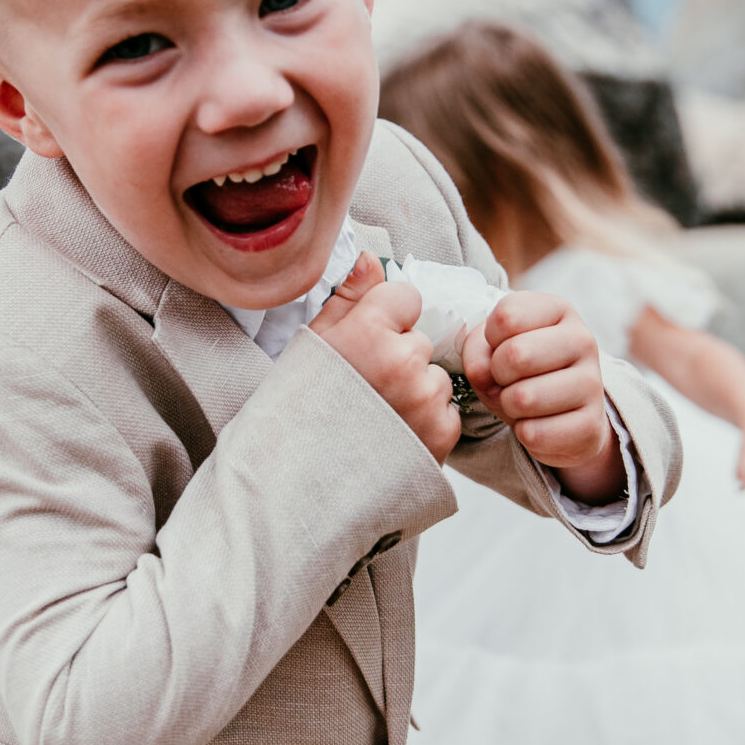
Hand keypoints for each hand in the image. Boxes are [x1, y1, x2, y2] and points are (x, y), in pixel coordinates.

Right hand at [310, 253, 460, 463]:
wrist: (300, 485)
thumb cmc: (298, 411)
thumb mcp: (312, 347)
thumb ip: (347, 298)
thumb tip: (371, 259)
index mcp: (367, 331)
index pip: (405, 296)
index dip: (386, 319)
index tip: (365, 345)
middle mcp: (403, 360)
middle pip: (420, 340)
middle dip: (400, 358)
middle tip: (366, 391)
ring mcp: (425, 399)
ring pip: (435, 377)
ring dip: (416, 392)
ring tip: (379, 419)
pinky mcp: (442, 433)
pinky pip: (446, 411)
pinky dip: (427, 423)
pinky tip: (394, 437)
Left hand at [461, 290, 623, 499]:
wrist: (563, 416)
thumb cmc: (523, 373)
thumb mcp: (494, 350)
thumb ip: (477, 349)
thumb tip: (482, 372)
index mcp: (559, 310)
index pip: (506, 316)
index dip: (488, 340)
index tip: (500, 348)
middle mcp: (583, 340)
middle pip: (515, 355)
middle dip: (497, 376)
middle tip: (508, 382)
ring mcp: (593, 383)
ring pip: (523, 398)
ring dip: (509, 407)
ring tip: (522, 403)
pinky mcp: (591, 425)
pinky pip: (534, 433)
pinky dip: (524, 433)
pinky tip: (539, 424)